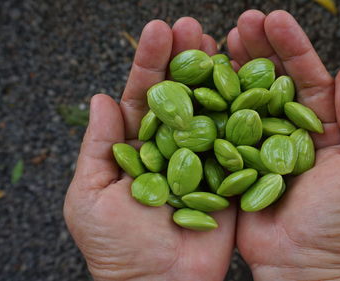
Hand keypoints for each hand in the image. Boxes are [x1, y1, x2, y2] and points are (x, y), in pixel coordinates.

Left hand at [63, 19, 235, 280]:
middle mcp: (173, 147)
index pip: (144, 96)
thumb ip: (98, 147)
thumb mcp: (89, 197)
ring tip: (221, 42)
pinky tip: (250, 84)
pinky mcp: (231, 177)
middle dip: (186, 59)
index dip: (151, 64)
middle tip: (193, 27)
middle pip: (181, 96)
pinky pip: (238, 143)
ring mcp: (205, 160)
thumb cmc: (117, 249)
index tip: (159, 31)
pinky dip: (244, 114)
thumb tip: (101, 99)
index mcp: (139, 148)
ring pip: (211, 111)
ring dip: (216, 77)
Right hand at [228, 10, 339, 280]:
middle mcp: (292, 131)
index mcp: (327, 128)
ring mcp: (262, 146)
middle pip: (274, 81)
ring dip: (234, 68)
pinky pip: (225, 130)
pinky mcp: (237, 163)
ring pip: (247, 98)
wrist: (304, 265)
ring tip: (220, 39)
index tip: (276, 20)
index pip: (309, 78)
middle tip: (242, 21)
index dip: (294, 48)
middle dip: (259, 48)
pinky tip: (203, 82)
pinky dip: (214, 106)